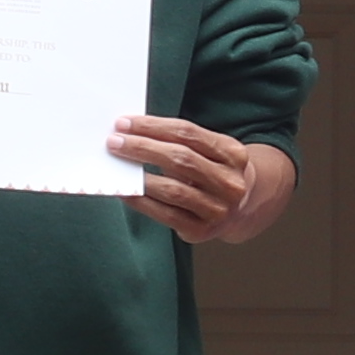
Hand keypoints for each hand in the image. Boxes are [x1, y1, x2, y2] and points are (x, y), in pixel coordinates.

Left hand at [114, 117, 295, 243]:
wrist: (239, 208)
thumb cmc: (213, 172)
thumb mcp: (209, 151)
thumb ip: (178, 141)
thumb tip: (132, 134)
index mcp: (233, 154)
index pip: (187, 133)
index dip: (153, 127)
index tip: (125, 124)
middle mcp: (230, 183)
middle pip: (181, 159)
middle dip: (143, 148)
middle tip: (115, 142)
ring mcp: (218, 209)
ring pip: (173, 189)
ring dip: (140, 177)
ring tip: (118, 166)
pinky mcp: (201, 231)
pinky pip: (165, 214)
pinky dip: (142, 201)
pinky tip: (127, 192)